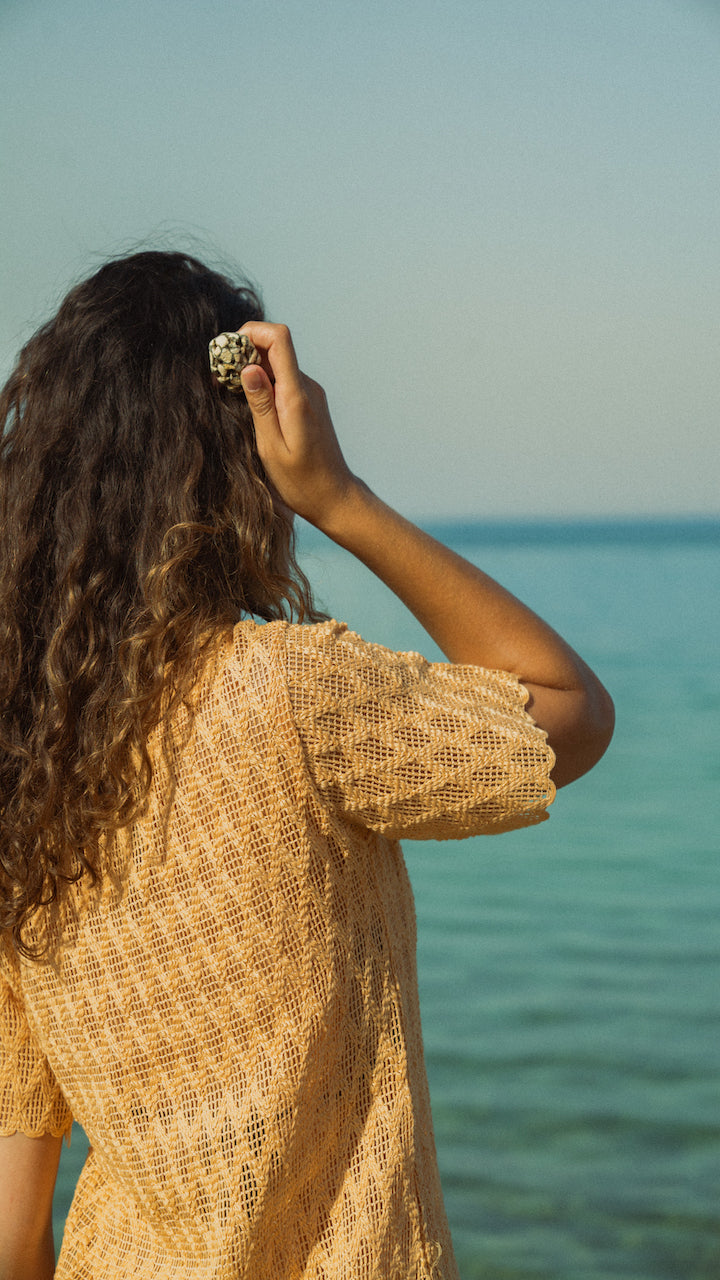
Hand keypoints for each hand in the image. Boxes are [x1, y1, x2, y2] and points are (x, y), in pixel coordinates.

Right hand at [237, 322, 355, 529]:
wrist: (334, 497)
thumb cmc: (301, 481)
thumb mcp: (272, 446)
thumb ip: (260, 405)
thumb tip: (247, 368)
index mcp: (297, 396)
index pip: (279, 339)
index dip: (250, 333)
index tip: (226, 352)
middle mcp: (307, 388)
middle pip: (274, 347)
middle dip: (243, 354)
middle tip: (219, 380)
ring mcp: (309, 394)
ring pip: (276, 364)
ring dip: (250, 370)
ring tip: (228, 394)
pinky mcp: (307, 403)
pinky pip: (281, 380)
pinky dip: (261, 384)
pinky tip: (248, 406)